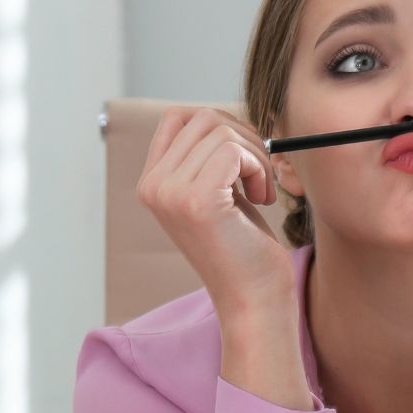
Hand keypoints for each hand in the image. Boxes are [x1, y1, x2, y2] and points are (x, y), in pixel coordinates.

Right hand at [137, 106, 291, 312]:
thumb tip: (222, 114)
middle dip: (244, 137)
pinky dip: (258, 167)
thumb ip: (206, 155)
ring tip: (261, 191)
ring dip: (256, 154)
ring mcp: (170, 193)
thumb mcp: (216, 191)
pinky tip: (261, 198)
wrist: (252, 297)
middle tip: (259, 175)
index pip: (177, 117)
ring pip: (222, 130)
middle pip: (203, 117)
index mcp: (151, 183)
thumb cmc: (243, 244)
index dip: (219, 125)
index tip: (242, 157)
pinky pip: (234, 150)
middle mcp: (152, 186)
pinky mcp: (197, 201)